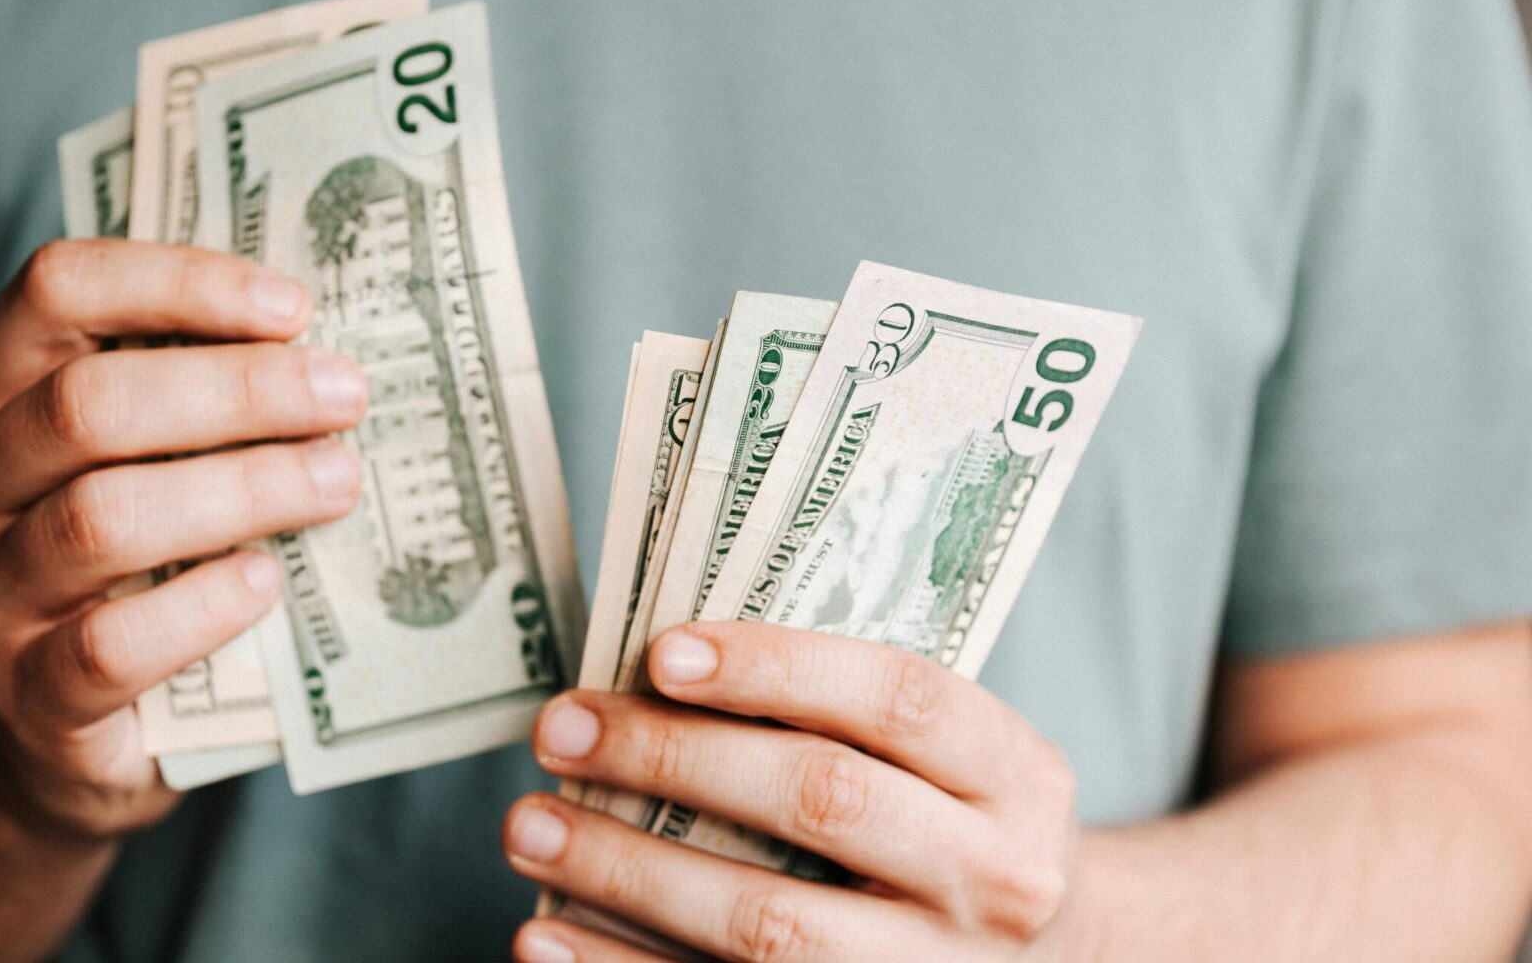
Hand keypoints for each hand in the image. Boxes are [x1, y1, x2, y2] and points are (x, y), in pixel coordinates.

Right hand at [0, 238, 365, 837]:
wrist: (47, 739)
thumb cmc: (124, 570)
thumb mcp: (139, 466)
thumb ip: (196, 400)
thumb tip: (330, 351)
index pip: (55, 291)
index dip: (178, 282)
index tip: (293, 308)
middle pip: (86, 405)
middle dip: (236, 390)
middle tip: (344, 397)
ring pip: (99, 520)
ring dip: (238, 490)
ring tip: (336, 482)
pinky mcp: (28, 699)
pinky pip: (109, 645)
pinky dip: (200, 608)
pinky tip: (265, 583)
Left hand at [504, 622, 1078, 961]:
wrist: (1054, 961)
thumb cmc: (950, 824)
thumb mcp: (948, 758)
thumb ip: (845, 714)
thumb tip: (652, 669)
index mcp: (1016, 775)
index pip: (899, 699)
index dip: (777, 668)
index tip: (661, 651)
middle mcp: (996, 879)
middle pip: (823, 802)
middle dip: (674, 759)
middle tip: (560, 730)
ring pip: (770, 926)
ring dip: (629, 873)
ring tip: (528, 827)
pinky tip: (545, 936)